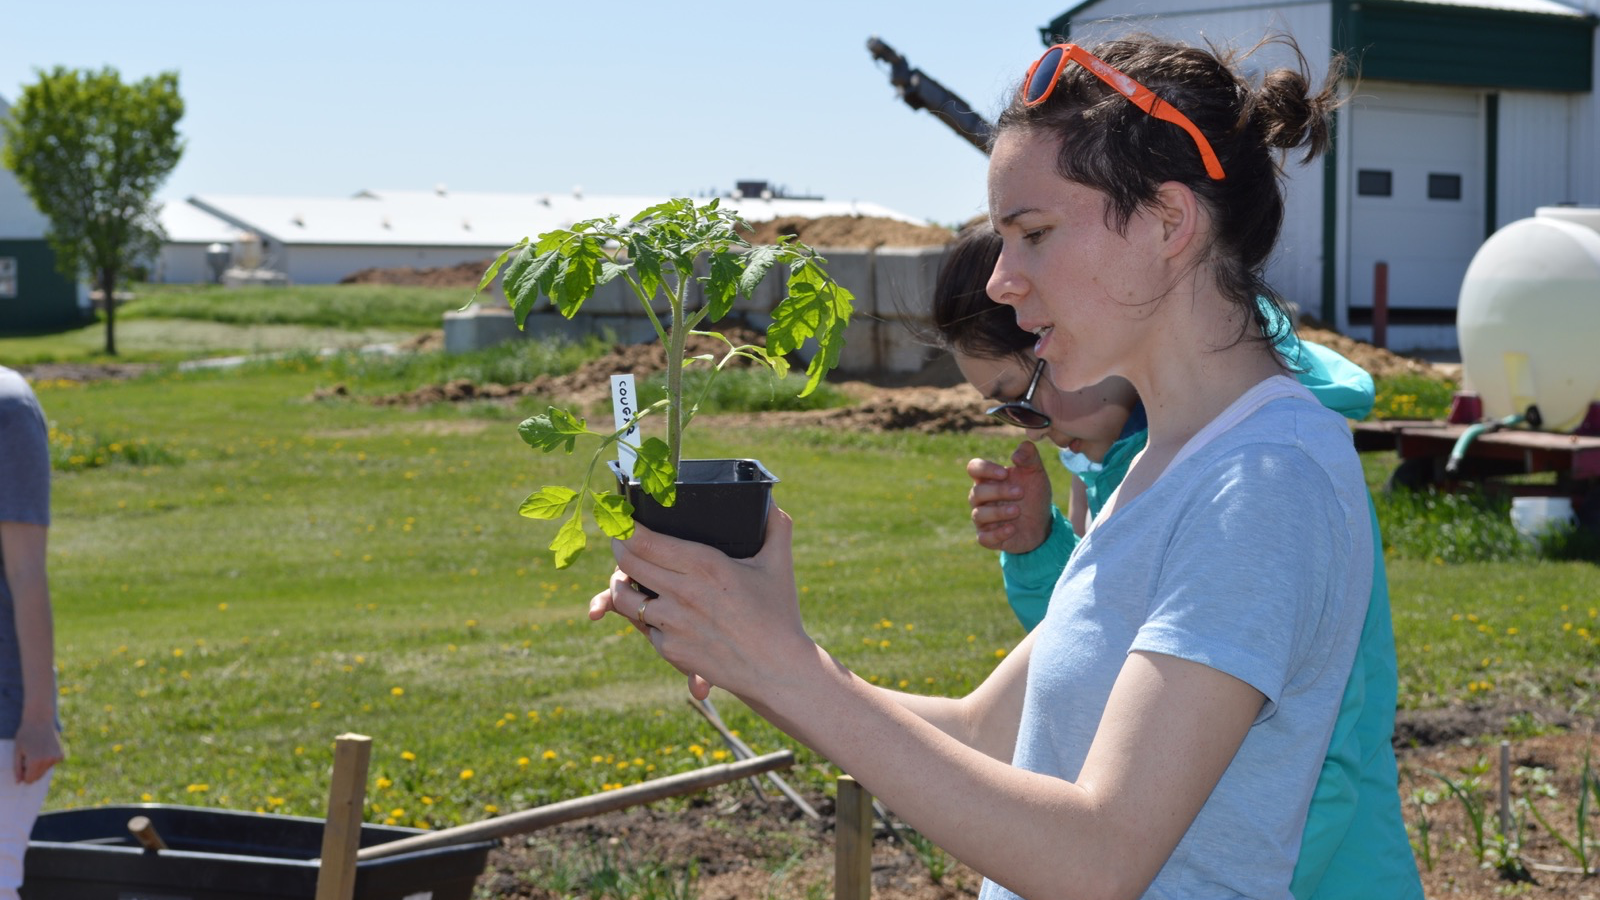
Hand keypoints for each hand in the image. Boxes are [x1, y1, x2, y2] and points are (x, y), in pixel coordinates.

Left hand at [13, 719, 61, 783]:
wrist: (40, 720)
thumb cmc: (26, 734)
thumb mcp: (17, 751)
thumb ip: (17, 768)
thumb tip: (19, 782)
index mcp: (35, 761)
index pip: (28, 779)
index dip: (23, 774)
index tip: (22, 764)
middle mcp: (47, 761)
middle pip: (37, 777)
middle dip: (31, 771)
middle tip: (29, 755)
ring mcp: (56, 758)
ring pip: (44, 771)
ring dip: (40, 765)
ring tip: (38, 750)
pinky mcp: (61, 755)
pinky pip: (51, 764)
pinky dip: (47, 760)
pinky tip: (45, 749)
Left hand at [588, 508, 811, 701]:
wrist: (777, 670)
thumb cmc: (779, 615)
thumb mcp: (778, 565)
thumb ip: (776, 527)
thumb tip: (771, 502)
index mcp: (705, 565)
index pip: (644, 540)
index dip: (625, 527)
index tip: (621, 518)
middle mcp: (682, 591)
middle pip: (627, 562)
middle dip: (618, 546)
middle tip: (621, 540)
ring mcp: (673, 623)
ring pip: (624, 597)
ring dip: (620, 583)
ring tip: (625, 576)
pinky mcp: (670, 650)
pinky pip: (644, 627)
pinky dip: (645, 617)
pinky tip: (652, 610)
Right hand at [966, 440, 1053, 553]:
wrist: (1042, 522)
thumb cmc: (1033, 494)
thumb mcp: (1036, 473)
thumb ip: (1029, 457)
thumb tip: (1017, 453)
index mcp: (989, 478)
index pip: (974, 468)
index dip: (985, 469)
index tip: (1005, 473)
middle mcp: (981, 498)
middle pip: (976, 492)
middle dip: (998, 492)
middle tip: (1021, 492)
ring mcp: (983, 519)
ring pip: (978, 515)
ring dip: (998, 512)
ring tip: (1017, 510)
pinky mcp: (989, 538)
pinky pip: (984, 538)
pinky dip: (997, 534)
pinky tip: (1012, 529)